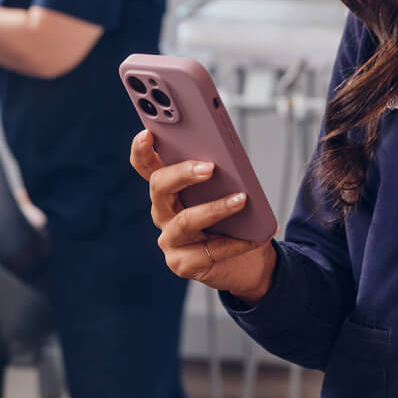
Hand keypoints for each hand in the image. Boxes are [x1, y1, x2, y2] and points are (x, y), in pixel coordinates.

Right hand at [130, 129, 277, 302]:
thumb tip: (229, 159)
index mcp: (169, 190)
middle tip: (209, 167)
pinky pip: (209, 250)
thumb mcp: (229, 192)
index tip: (147, 133)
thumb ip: (222, 175)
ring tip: (242, 199)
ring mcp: (170, 240)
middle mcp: (163, 213)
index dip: (142, 151)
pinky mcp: (182, 264)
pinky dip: (236, 241)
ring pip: (185, 221)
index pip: (147, 166)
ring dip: (215, 208)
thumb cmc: (236, 220)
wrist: (249, 261)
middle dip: (183, 173)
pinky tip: (256, 235)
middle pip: (160, 187)